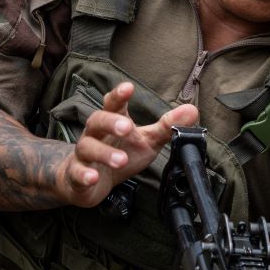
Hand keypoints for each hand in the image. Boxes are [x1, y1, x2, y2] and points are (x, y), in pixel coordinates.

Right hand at [56, 79, 198, 208]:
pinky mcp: (77, 174)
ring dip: (104, 153)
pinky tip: (93, 176)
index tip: (128, 88)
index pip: (113, 104)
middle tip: (127, 127)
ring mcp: (84, 153)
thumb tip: (193, 110)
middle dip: (111, 122)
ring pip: (87, 147)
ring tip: (120, 160)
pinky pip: (77, 172)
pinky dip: (84, 174)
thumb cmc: (120, 153)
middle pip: (97, 120)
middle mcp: (95, 134)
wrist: (89, 181)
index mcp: (112, 121)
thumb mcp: (147, 140)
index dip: (119, 95)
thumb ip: (167, 125)